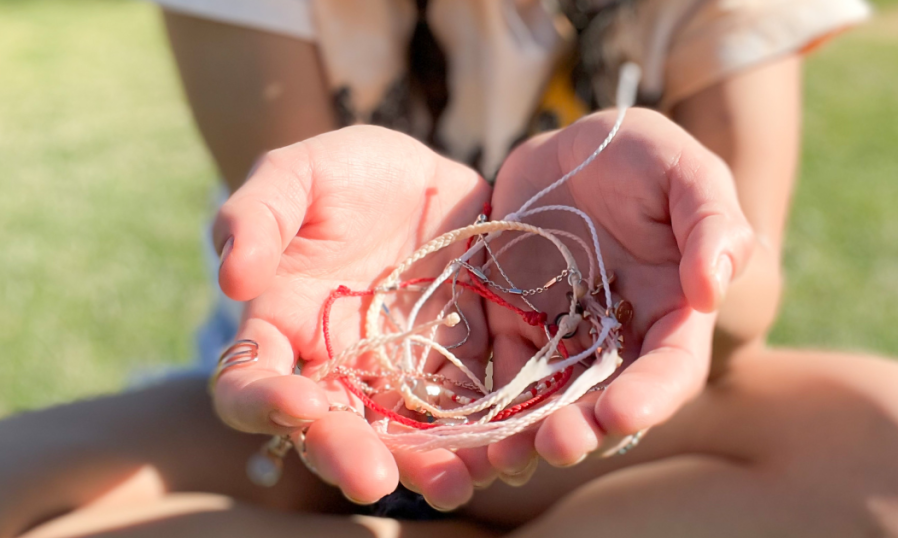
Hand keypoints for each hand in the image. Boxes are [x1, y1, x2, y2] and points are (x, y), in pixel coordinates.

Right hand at [211, 126, 493, 507]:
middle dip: (349, 457)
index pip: (250, 383)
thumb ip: (257, 214)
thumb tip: (232, 277)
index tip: (299, 403)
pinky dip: (488, 436)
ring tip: (455, 482)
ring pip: (406, 437)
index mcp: (283, 328)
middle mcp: (338, 369)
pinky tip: (510, 449)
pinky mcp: (462, 369)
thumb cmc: (348, 172)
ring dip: (426, 467)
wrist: (429, 176)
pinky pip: (473, 413)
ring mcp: (403, 375)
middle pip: (332, 429)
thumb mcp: (299, 173)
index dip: (264, 403)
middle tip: (375, 480)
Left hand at [483, 109, 754, 475]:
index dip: (652, 395)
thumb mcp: (685, 171)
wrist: (572, 148)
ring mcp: (562, 338)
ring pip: (548, 401)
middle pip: (605, 402)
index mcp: (672, 313)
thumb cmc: (642, 156)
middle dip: (584, 430)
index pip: (671, 368)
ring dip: (528, 435)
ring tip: (502, 458)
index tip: (622, 413)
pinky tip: (460, 427)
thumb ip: (711, 223)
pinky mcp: (511, 326)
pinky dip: (482, 403)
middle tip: (555, 445)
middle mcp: (619, 340)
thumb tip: (711, 289)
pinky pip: (498, 370)